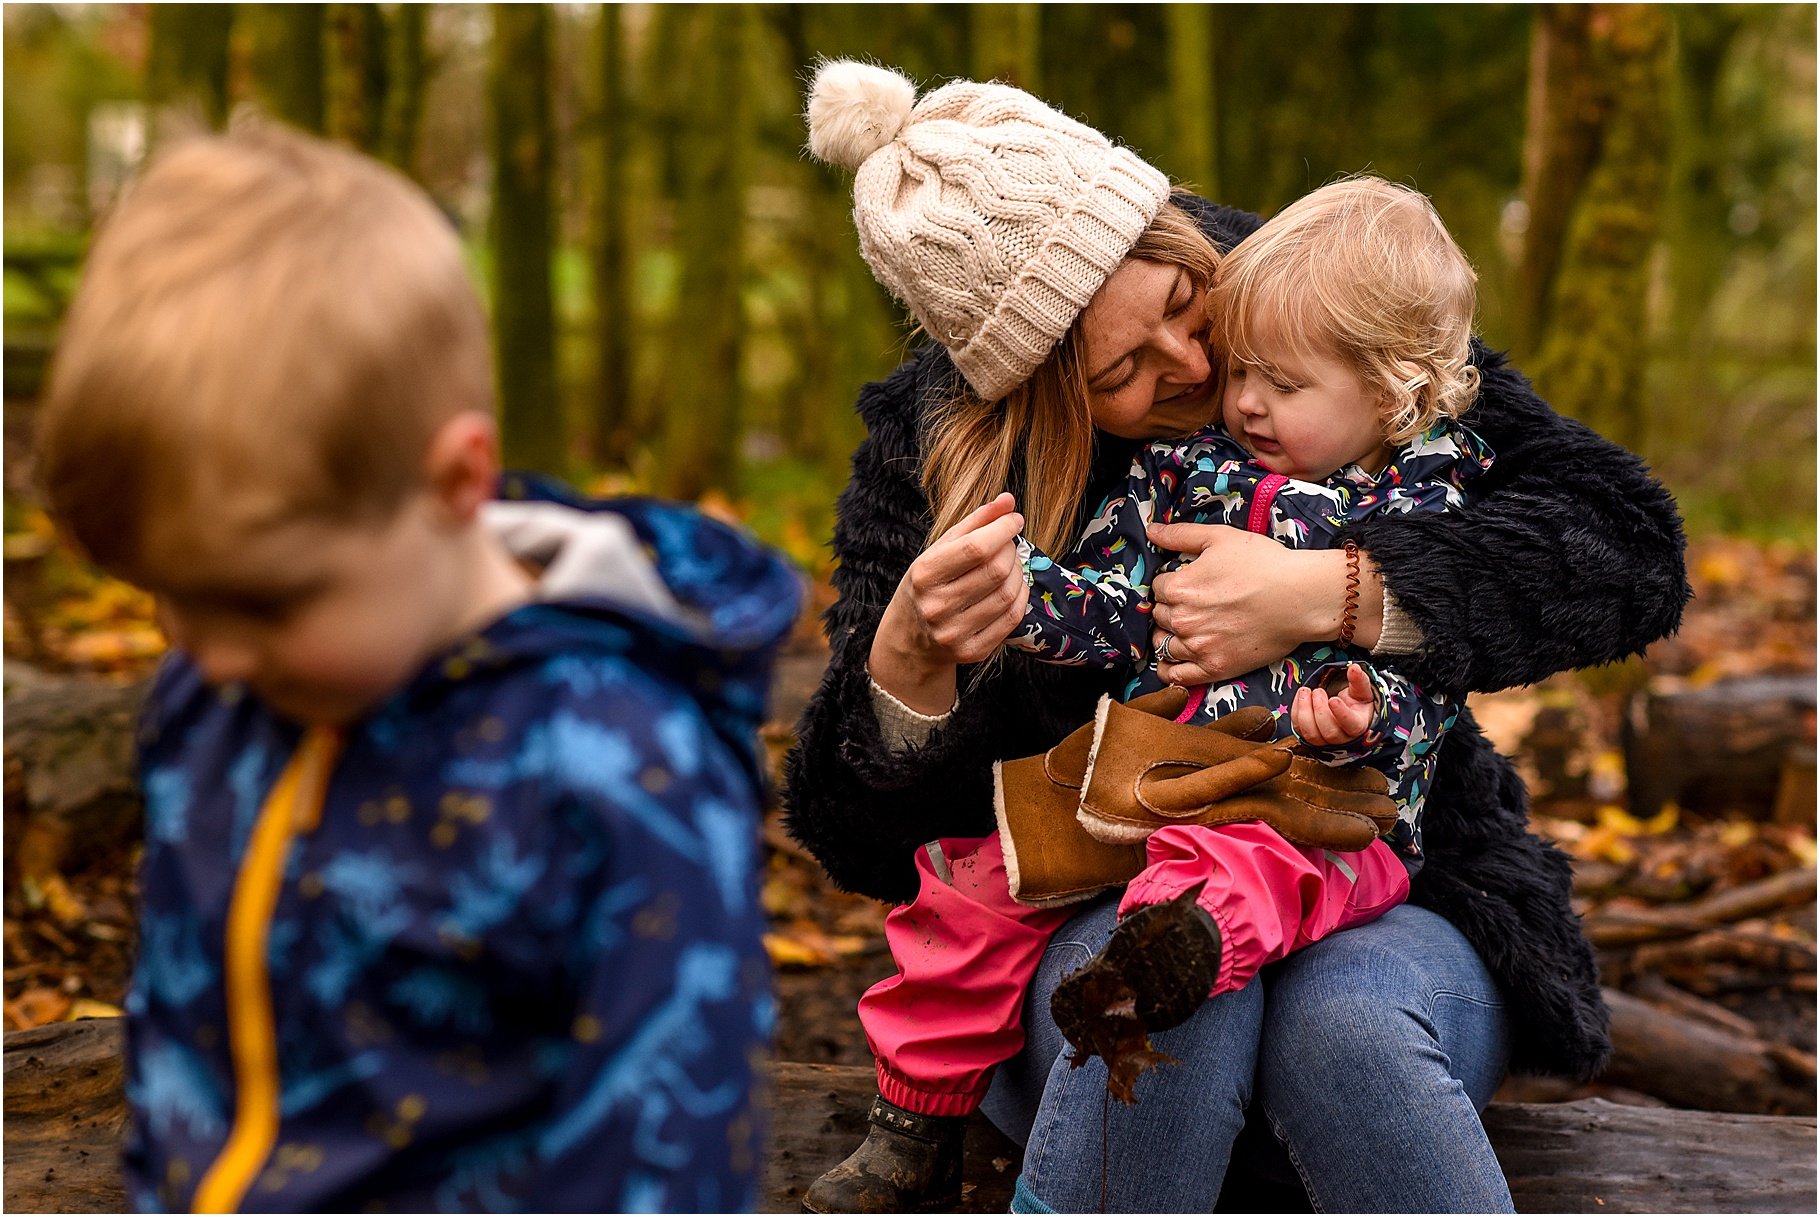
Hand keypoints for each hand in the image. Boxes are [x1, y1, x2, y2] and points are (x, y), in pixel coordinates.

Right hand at [868, 492, 1029, 713]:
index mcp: (924, 575)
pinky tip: (1013, 586)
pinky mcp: (972, 651)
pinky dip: (1021, 596)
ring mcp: (954, 632)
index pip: (976, 548)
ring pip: (1008, 594)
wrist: (910, 639)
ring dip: (1018, 572)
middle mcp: (937, 606)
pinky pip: (1012, 618)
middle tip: (1008, 543)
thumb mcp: (939, 550)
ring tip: (1010, 564)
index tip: (1015, 519)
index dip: (1003, 529)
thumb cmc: (927, 585)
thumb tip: (1008, 500)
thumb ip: (975, 522)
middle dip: (1011, 549)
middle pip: (996, 570)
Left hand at [1146, 522, 1382, 685]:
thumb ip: (1181, 535)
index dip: (1171, 583)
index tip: (1187, 583)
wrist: (1301, 598)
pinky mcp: (1215, 668)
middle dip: (1170, 608)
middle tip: (1191, 604)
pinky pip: (1177, 676)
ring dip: (1167, 635)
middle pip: (1160, 615)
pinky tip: (1172, 661)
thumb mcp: (1220, 537)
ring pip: (1163, 644)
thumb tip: (1151, 530)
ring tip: (1183, 629)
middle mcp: (1183, 620)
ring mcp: (1198, 647)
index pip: (1158, 588)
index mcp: (1179, 588)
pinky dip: (1168, 670)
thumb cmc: (1264, 564)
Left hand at [1290, 663, 1375, 745]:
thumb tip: (1354, 668)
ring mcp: (1324, 739)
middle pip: (1329, 732)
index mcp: (1358, 725)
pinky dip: (1296, 711)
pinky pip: (1299, 728)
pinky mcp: (1309, 735)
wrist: (1347, 711)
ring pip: (1312, 734)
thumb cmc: (1356, 702)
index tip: (1333, 699)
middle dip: (1320, 710)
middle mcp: (1341, 737)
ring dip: (1305, 711)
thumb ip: (1358, 680)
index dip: (1341, 714)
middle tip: (1318, 691)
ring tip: (1306, 691)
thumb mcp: (1361, 690)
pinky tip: (1301, 696)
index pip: (1351, 725)